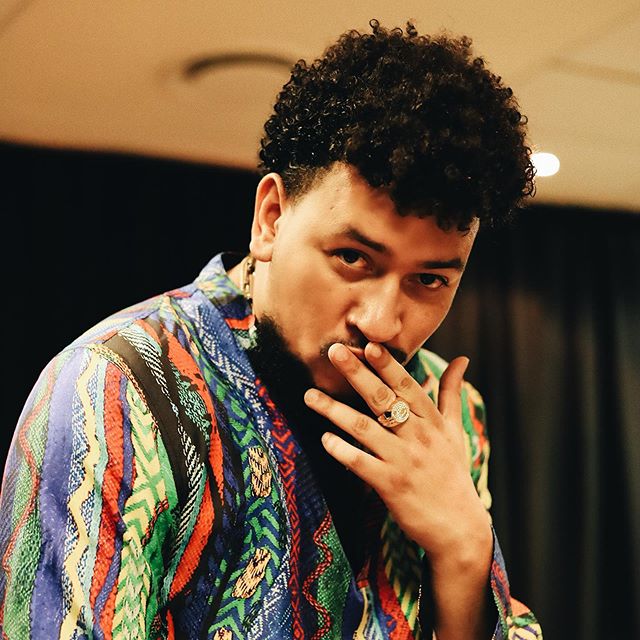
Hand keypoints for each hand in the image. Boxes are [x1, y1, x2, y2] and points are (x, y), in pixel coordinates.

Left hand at [303, 341, 490, 563]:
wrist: (459, 526)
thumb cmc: (453, 471)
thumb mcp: (455, 430)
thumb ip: (451, 393)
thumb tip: (462, 358)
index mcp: (432, 421)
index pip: (407, 386)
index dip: (388, 365)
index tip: (369, 345)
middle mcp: (418, 436)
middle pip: (383, 399)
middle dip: (357, 374)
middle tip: (333, 352)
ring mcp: (403, 461)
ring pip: (364, 428)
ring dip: (335, 410)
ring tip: (310, 395)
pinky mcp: (390, 485)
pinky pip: (361, 463)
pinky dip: (342, 451)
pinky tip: (324, 439)